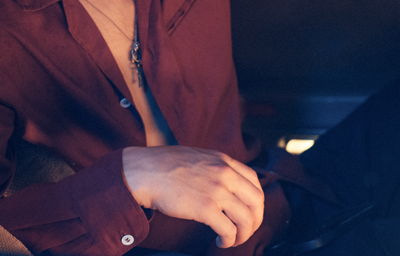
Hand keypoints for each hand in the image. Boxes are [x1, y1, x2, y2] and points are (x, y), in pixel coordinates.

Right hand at [122, 146, 264, 248]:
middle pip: (256, 202)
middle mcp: (224, 174)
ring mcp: (216, 190)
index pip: (255, 181)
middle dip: (255, 221)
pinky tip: (220, 242)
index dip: (256, 201)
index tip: (249, 211)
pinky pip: (229, 230)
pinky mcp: (205, 208)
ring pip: (246, 219)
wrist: (143, 172)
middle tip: (246, 231)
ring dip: (243, 235)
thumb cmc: (163, 166)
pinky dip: (228, 240)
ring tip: (232, 240)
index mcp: (223, 161)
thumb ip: (214, 168)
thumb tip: (225, 186)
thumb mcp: (197, 158)